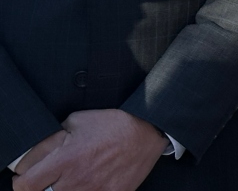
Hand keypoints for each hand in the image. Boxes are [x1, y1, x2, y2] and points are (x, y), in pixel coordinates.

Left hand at [13, 110, 166, 190]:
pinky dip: (86, 190)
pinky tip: (91, 182)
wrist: (147, 132)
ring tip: (74, 178)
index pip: (26, 185)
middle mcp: (77, 180)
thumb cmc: (112, 124)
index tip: (26, 178)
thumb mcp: (78, 121)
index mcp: (66, 160)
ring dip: (64, 189)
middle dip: (43, 188)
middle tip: (50, 179)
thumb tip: (31, 157)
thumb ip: (51, 139)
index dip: (21, 182)